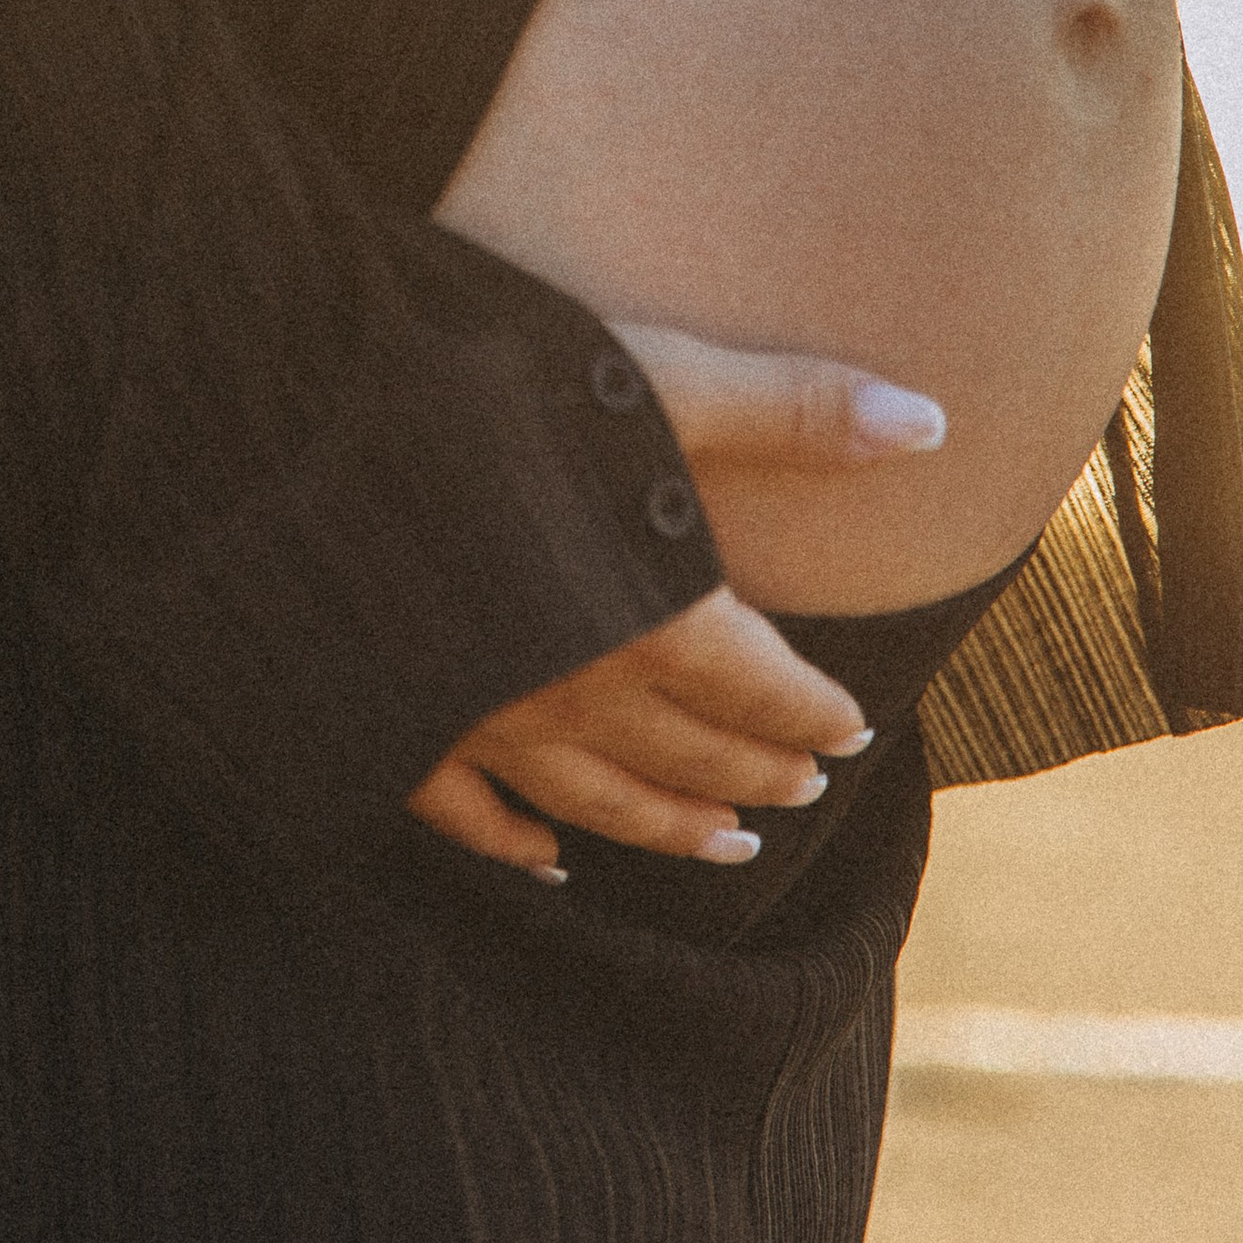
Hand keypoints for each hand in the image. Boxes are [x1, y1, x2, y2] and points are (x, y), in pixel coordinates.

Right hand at [404, 321, 935, 871]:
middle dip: (755, 775)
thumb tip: (932, 423)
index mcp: (653, 618)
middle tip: (800, 792)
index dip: (814, 714)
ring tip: (722, 847)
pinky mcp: (398, 725)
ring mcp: (483, 720)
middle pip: (691, 756)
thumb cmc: (497, 388)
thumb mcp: (658, 378)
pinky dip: (517, 847)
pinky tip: (549, 863)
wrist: (309, 426)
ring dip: (668, 827)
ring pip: (597, 801)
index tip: (851, 731)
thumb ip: (793, 409)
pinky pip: (469, 815)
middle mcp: (579, 690)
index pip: (762, 691)